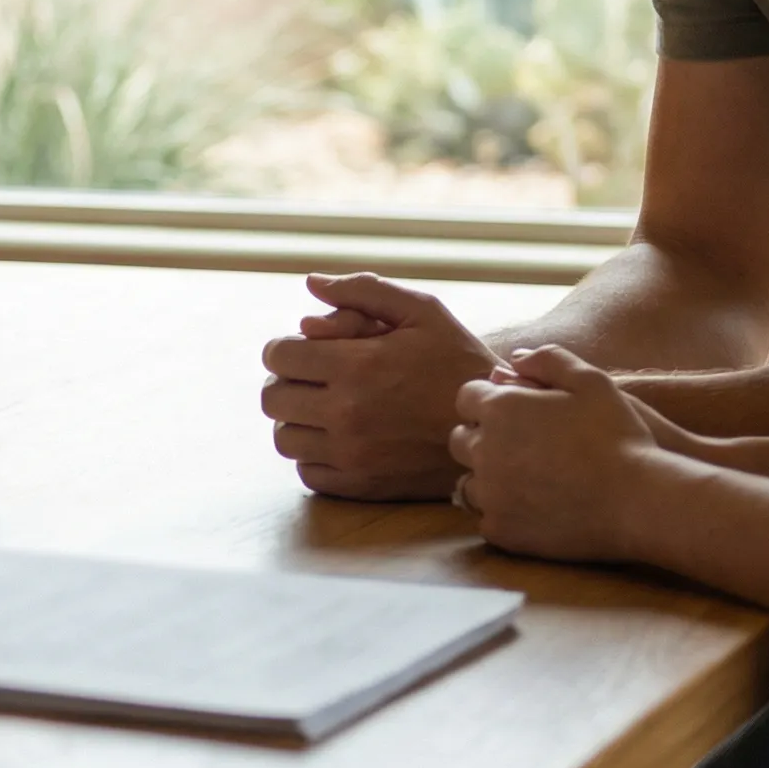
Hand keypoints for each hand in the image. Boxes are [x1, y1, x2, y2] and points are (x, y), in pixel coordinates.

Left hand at [261, 274, 497, 500]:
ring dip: (297, 420)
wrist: (495, 426)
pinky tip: (340, 437)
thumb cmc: (458, 361)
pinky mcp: (360, 485)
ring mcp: (351, 454)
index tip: (302, 349)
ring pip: (285, 438)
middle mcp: (346, 413)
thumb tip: (311, 282)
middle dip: (286, 382)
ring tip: (325, 407)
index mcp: (356, 365)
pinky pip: (307, 471)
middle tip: (312, 378)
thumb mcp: (423, 312)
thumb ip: (364, 291)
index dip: (284, 348)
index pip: (279, 356)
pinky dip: (314, 454)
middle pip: (272, 399)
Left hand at [451, 346, 667, 560]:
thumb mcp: (592, 381)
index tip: (513, 413)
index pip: (467, 398)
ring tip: (525, 480)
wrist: (638, 501)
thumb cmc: (618, 436)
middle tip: (519, 447)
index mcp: (500, 409)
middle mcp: (484, 451)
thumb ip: (549, 360)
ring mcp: (489, 493)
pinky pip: (486, 519)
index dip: (489, 402)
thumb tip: (514, 358)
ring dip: (489, 479)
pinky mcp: (500, 529)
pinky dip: (504, 514)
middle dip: (482, 439)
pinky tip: (532, 510)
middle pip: (460, 441)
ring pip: (469, 483)